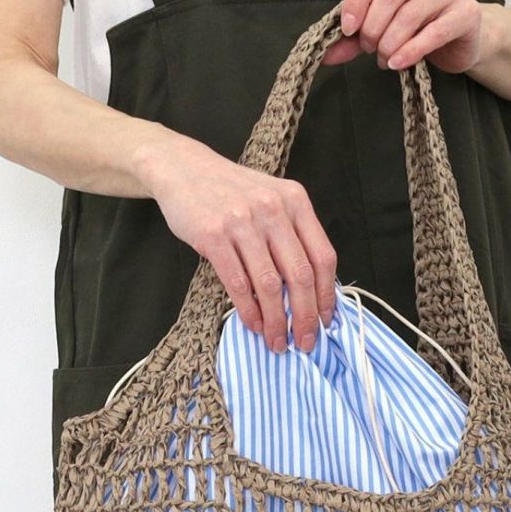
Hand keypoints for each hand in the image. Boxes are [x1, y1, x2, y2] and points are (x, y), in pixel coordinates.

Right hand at [140, 134, 336, 352]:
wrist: (184, 168)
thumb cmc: (231, 192)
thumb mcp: (271, 201)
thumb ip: (292, 236)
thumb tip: (310, 290)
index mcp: (295, 202)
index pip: (323, 257)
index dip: (327, 296)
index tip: (326, 321)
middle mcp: (272, 210)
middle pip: (300, 276)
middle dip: (305, 317)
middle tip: (304, 342)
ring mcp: (242, 222)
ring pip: (269, 285)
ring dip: (276, 321)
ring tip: (277, 341)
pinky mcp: (213, 235)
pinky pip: (238, 284)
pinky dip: (248, 311)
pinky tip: (254, 325)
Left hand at [321, 0, 483, 73]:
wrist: (462, 38)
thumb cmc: (420, 26)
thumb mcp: (385, 25)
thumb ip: (355, 37)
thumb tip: (326, 55)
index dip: (356, 1)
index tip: (348, 30)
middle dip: (372, 28)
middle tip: (369, 49)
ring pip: (409, 16)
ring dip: (389, 44)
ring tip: (384, 60)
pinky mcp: (466, 13)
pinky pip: (432, 34)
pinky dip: (410, 52)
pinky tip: (398, 64)